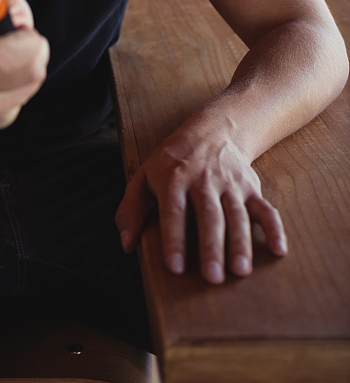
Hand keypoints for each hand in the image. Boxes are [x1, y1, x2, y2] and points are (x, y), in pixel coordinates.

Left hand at [115, 111, 286, 283]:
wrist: (212, 129)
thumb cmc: (172, 161)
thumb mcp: (144, 176)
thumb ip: (131, 210)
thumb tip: (127, 245)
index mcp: (174, 178)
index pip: (173, 211)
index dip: (174, 239)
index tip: (175, 267)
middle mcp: (204, 181)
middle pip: (209, 216)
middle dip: (211, 247)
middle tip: (212, 278)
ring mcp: (230, 184)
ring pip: (237, 215)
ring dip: (240, 243)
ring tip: (240, 271)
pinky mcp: (251, 188)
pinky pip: (266, 209)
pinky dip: (275, 229)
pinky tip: (279, 251)